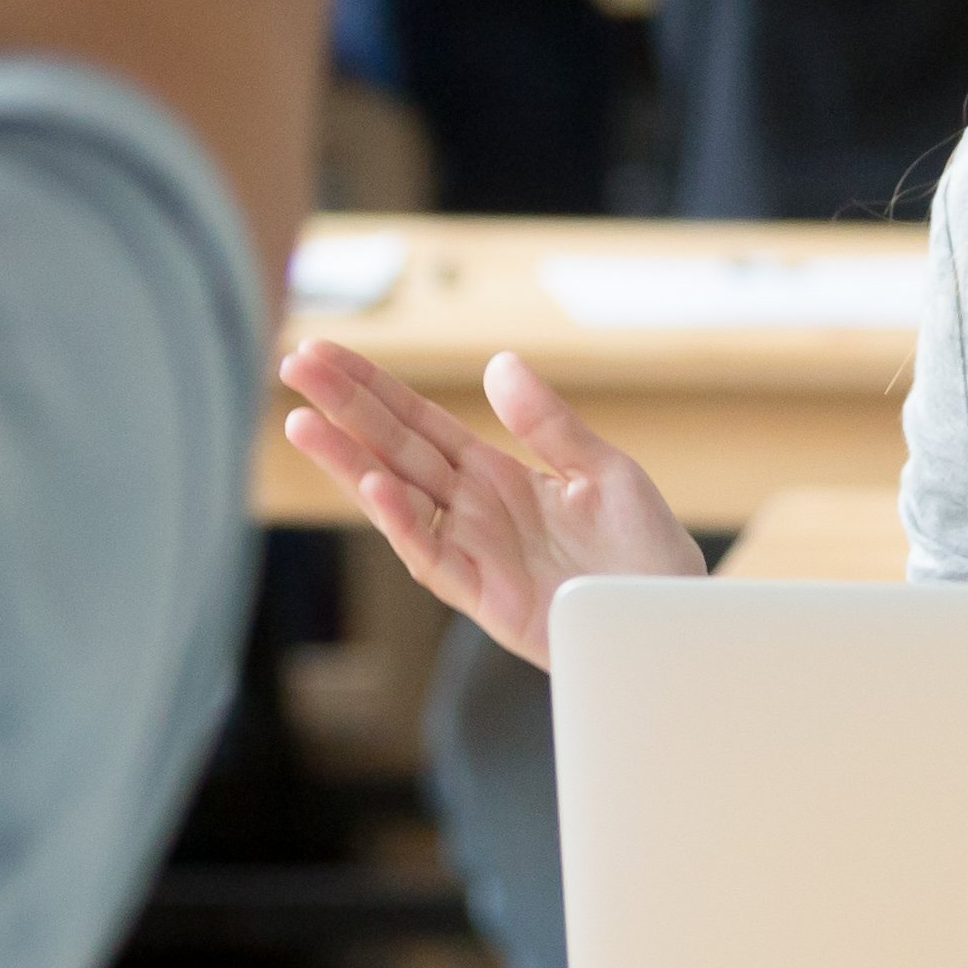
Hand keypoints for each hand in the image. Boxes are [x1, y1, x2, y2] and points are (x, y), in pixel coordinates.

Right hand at [279, 342, 705, 667]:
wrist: (675, 615)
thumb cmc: (643, 549)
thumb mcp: (604, 470)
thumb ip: (549, 424)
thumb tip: (500, 363)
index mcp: (494, 474)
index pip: (416, 421)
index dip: (370, 387)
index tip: (322, 352)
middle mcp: (472, 511)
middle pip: (393, 449)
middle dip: (343, 409)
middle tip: (292, 365)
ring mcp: (474, 553)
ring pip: (396, 501)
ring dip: (349, 462)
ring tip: (303, 421)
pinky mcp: (487, 597)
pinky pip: (434, 559)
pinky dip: (402, 525)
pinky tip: (373, 486)